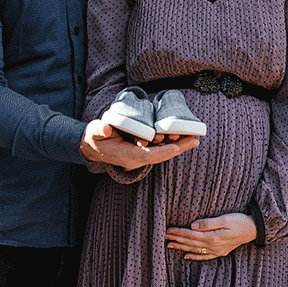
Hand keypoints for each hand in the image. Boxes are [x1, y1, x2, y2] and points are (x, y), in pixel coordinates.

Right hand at [79, 120, 198, 170]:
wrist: (92, 147)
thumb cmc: (94, 137)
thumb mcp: (94, 131)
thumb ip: (100, 129)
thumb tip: (106, 128)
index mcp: (125, 155)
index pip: (147, 155)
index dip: (162, 151)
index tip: (176, 147)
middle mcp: (135, 159)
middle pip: (160, 155)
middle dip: (178, 148)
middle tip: (195, 140)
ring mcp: (139, 157)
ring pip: (162, 153)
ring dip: (178, 146)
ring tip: (195, 138)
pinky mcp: (141, 152)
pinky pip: (159, 150)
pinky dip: (171, 144)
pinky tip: (183, 138)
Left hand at [165, 213, 256, 259]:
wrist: (254, 229)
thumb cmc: (240, 221)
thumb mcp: (225, 219)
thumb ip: (208, 223)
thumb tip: (192, 225)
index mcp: (213, 237)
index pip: (191, 235)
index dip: (178, 232)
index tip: (168, 230)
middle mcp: (213, 246)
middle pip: (191, 243)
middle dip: (177, 240)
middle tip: (163, 237)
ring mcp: (217, 250)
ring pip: (195, 250)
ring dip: (182, 247)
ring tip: (170, 245)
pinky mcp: (220, 251)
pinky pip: (204, 256)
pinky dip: (195, 256)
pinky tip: (186, 256)